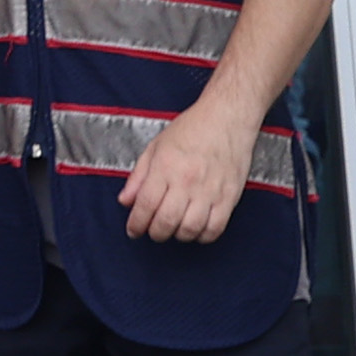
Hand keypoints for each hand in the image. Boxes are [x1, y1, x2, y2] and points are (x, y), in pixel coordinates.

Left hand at [122, 101, 254, 242]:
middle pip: (167, 221)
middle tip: (152, 232)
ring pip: (191, 229)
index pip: (145, 204)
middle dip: (155, 233)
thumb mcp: (155, 147)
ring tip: (173, 230)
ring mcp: (210, 191)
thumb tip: (125, 201)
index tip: (133, 231)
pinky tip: (195, 231)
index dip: (136, 223)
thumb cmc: (190, 129)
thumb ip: (138, 176)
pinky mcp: (230, 197)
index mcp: (165, 167)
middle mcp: (187, 181)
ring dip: (178, 236)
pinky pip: (216, 228)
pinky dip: (203, 236)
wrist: (226, 119)